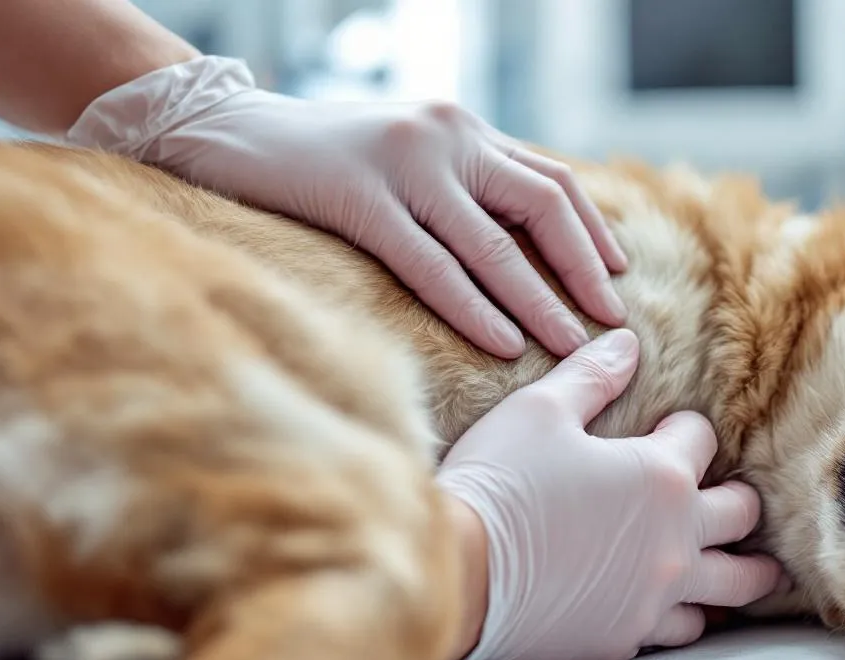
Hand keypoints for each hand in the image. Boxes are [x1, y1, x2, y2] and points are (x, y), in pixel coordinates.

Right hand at [67, 55, 627, 359]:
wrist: (228, 129)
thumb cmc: (323, 159)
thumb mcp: (407, 159)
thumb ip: (461, 186)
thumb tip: (518, 245)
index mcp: (463, 129)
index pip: (551, 181)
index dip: (590, 232)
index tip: (617, 277)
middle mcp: (447, 137)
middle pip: (543, 206)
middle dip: (583, 269)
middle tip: (610, 320)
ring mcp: (404, 165)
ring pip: (494, 245)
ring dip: (540, 301)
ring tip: (571, 346)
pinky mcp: (358, 198)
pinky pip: (430, 264)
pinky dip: (473, 308)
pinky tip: (503, 342)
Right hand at [437, 329, 783, 659]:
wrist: (456, 573)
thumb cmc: (499, 483)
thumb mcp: (539, 410)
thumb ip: (592, 375)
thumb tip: (628, 343)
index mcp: (662, 477)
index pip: (702, 440)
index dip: (684, 428)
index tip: (668, 429)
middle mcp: (675, 541)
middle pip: (743, 517)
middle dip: (739, 500)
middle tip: (731, 498)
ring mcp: (655, 597)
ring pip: (731, 587)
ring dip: (736, 569)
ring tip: (742, 566)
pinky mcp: (625, 639)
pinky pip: (677, 630)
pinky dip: (682, 613)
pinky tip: (673, 606)